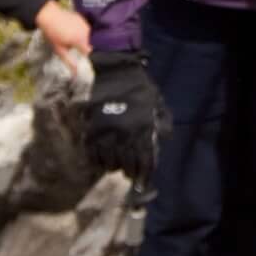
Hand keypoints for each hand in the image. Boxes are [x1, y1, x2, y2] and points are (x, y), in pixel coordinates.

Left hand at [35, 1, 92, 77]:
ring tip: (67, 35)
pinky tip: (68, 28)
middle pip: (87, 43)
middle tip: (67, 43)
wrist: (48, 15)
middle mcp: (86, 31)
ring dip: (79, 37)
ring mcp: (84, 23)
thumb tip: (76, 73)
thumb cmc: (52, 33)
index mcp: (80, 40)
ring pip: (85, 35)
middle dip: (79, 45)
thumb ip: (69, 62)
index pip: (88, 51)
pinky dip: (78, 29)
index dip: (81, 54)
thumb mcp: (59, 50)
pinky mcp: (81, 18)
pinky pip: (83, 27)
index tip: (74, 53)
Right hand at [83, 51, 161, 180]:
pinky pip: (92, 154)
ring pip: (109, 163)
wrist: (116, 71)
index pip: (145, 161)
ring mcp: (107, 134)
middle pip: (126, 165)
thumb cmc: (139, 86)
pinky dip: (96, 161)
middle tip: (130, 174)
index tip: (142, 184)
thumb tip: (163, 138)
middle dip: (130, 172)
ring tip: (116, 166)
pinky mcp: (91, 130)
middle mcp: (125, 135)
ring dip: (113, 167)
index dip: (144, 175)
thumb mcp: (157, 102)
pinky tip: (100, 161)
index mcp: (143, 129)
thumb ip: (162, 121)